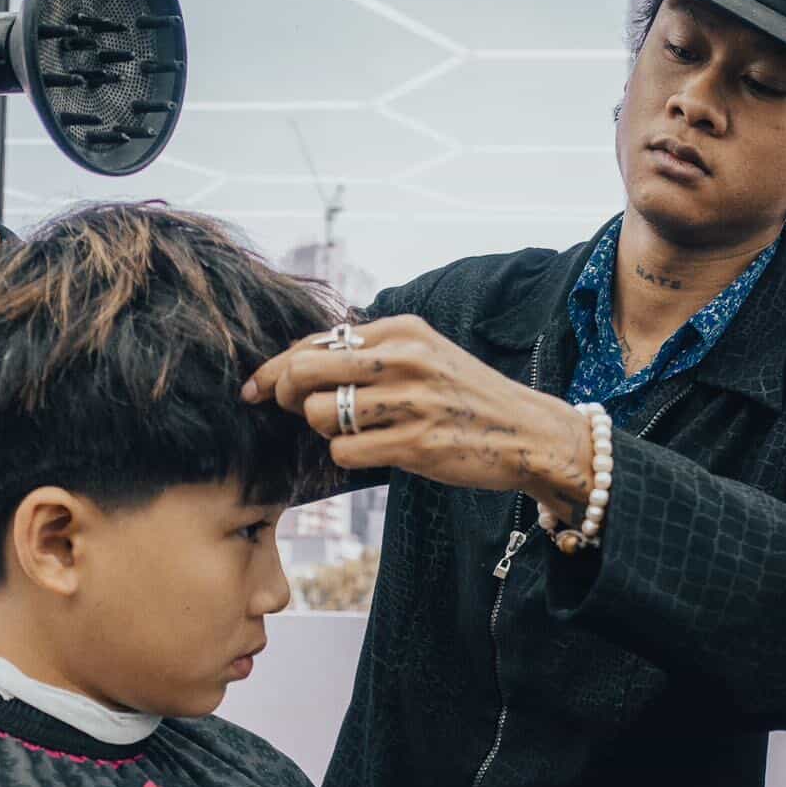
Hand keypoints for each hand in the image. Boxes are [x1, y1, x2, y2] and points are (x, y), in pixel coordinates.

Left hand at [243, 314, 594, 512]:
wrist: (529, 434)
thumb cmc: (468, 398)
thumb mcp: (425, 355)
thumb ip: (372, 352)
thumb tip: (300, 362)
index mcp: (403, 330)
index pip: (316, 341)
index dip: (276, 366)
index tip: (256, 387)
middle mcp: (404, 358)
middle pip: (304, 371)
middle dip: (283, 393)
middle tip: (287, 408)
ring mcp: (410, 401)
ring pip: (319, 413)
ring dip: (323, 429)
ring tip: (354, 431)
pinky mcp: (415, 443)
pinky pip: (345, 451)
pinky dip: (348, 456)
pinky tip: (374, 452)